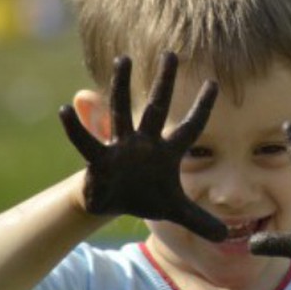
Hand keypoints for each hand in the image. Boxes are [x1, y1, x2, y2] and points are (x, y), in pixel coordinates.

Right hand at [58, 53, 227, 241]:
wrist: (113, 204)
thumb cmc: (146, 196)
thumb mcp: (175, 211)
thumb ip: (199, 220)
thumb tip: (225, 235)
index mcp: (167, 152)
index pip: (191, 127)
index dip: (201, 108)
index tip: (214, 83)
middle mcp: (145, 142)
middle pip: (157, 108)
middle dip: (164, 83)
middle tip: (172, 54)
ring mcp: (121, 147)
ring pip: (122, 111)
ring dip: (122, 87)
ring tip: (123, 60)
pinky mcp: (100, 160)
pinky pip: (87, 142)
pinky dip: (76, 128)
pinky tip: (65, 109)